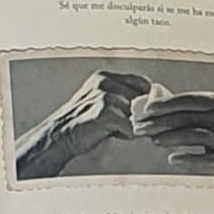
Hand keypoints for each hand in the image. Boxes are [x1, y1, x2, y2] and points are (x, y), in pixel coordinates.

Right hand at [14, 69, 152, 180]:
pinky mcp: (106, 113)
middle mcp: (106, 83)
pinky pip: (131, 128)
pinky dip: (124, 135)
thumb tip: (153, 99)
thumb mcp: (102, 100)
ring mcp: (106, 97)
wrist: (59, 136)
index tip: (131, 111)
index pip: (143, 83)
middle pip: (143, 101)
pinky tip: (107, 133)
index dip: (143, 99)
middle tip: (114, 122)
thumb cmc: (84, 121)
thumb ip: (124, 95)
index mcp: (105, 77)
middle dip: (135, 115)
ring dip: (128, 125)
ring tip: (108, 127)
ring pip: (137, 115)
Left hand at [131, 89, 213, 179]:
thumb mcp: (208, 110)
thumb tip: (147, 104)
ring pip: (194, 135)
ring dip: (170, 138)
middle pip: (186, 118)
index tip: (146, 111)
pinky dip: (188, 159)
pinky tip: (172, 159)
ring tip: (153, 141)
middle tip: (140, 129)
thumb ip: (183, 106)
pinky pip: (205, 159)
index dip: (164, 105)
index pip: (187, 100)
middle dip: (159, 123)